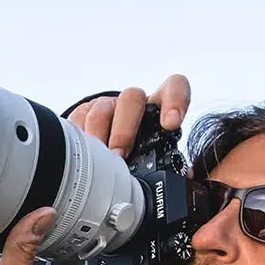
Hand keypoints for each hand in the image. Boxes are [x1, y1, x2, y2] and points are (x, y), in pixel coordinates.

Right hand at [66, 75, 191, 157]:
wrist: (111, 142)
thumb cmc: (141, 150)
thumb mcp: (158, 154)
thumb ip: (173, 164)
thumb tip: (185, 177)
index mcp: (159, 108)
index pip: (174, 87)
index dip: (175, 101)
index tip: (170, 124)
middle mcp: (134, 103)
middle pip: (131, 99)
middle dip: (124, 130)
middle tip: (120, 156)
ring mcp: (108, 105)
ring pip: (102, 110)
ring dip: (99, 137)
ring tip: (97, 161)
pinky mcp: (85, 112)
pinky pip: (79, 118)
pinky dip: (78, 138)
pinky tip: (79, 154)